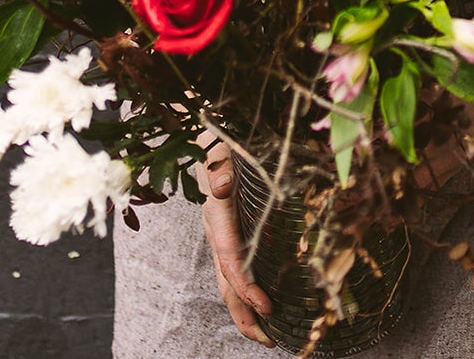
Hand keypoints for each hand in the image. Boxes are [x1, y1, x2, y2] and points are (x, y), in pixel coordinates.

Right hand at [199, 146, 274, 346]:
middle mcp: (216, 231)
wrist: (202, 135)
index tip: (267, 306)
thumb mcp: (218, 147)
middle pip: (227, 283)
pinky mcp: (228, 232)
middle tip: (271, 339)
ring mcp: (220, 234)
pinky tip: (265, 300)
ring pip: (229, 281)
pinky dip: (247, 290)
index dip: (247, 286)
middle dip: (245, 315)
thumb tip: (224, 184)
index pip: (230, 260)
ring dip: (246, 310)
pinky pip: (235, 268)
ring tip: (269, 334)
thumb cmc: (215, 140)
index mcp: (216, 215)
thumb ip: (219, 166)